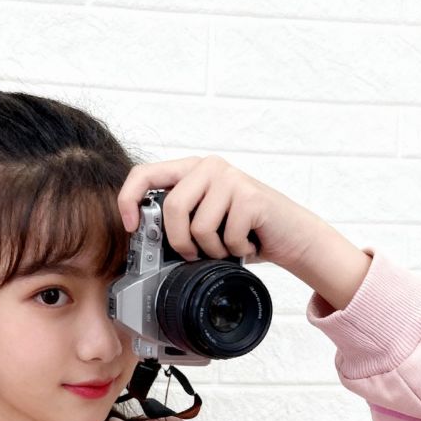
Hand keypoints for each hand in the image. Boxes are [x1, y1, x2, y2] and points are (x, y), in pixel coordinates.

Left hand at [116, 154, 330, 275]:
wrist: (290, 235)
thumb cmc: (244, 231)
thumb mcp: (204, 221)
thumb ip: (178, 218)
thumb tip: (141, 236)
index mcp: (191, 170)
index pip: (146, 174)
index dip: (129, 200)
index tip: (131, 226)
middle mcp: (209, 167)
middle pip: (173, 208)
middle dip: (180, 242)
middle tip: (195, 254)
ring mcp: (231, 178)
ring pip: (199, 227)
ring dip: (213, 250)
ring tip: (228, 246)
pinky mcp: (250, 195)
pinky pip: (226, 237)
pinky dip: (236, 251)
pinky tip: (247, 243)